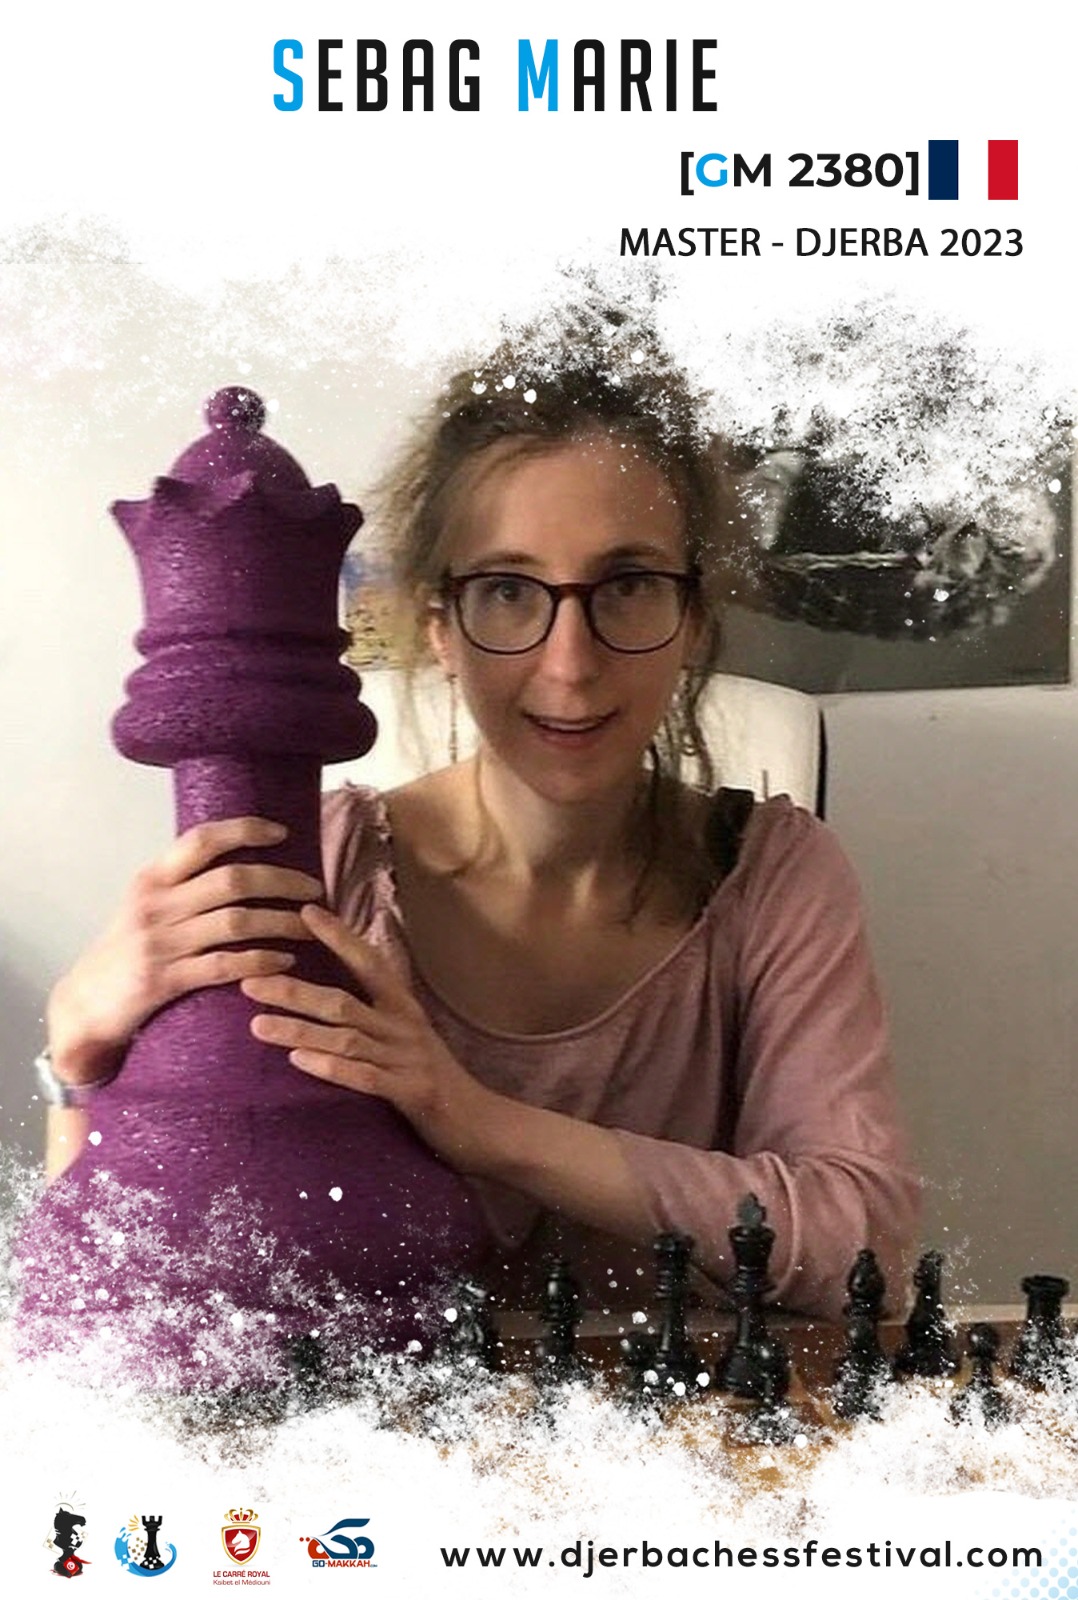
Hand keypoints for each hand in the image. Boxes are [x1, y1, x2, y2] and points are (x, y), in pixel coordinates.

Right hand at [48, 818, 322, 1085]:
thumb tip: (237, 856)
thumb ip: (183, 884)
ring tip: (310, 926)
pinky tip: (286, 960)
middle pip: (232, 880)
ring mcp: (159, 943)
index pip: (202, 839)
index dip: (246, 830)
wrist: (84, 1004)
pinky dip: (260, 961)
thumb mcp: (145, 906)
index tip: (283, 833)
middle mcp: (155, 905)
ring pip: (236, 922)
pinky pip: (224, 965)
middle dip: (282, 880)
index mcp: (152, 879)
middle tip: (314, 888)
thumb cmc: (125, 951)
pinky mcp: (163, 981)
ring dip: (281, 922)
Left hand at [240, 902, 498, 1170]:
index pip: (369, 962)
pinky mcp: (409, 1093)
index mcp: (404, 1008)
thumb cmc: (437, 1078)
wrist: (482, 1122)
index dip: (339, 936)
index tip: (305, 912)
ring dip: (299, 1029)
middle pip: (342, 1001)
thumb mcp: (412, 1034)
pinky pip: (363, 1078)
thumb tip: (348, 977)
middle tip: (249, 980)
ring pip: (345, 1038)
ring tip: (256, 1024)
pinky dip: (330, 1067)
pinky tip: (297, 1061)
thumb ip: (380, 1009)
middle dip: (294, 990)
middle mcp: (404, 1027)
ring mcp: (406, 1060)